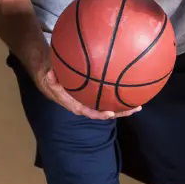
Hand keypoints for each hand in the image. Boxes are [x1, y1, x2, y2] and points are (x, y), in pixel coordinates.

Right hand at [20, 45, 140, 119]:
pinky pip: (106, 94)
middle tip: (134, 109)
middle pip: (103, 111)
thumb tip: (50, 74)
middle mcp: (83, 102)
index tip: (110, 113)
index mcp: (73, 102)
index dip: (99, 114)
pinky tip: (130, 89)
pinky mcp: (93, 92)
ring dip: (122, 105)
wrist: (47, 69)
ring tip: (138, 104)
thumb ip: (50, 75)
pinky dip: (118, 93)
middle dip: (119, 112)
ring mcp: (89, 98)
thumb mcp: (46, 73)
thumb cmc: (48, 72)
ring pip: (107, 104)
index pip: (87, 111)